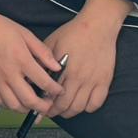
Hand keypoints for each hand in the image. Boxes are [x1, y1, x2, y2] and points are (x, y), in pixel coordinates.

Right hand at [0, 0, 62, 114]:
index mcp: (21, 59)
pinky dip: (9, 105)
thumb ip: (42, 52)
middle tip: (49, 104)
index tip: (59, 90)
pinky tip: (16, 100)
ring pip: (13, 105)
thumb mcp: (26, 34)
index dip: (55, 90)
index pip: (43, 82)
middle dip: (43, 106)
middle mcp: (9, 73)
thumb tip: (56, 66)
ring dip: (26, 109)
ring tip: (33, 104)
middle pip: (29, 100)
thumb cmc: (0, 27)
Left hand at [43, 0, 128, 117]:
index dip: (45, 105)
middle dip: (56, 112)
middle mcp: (80, 77)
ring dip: (70, 112)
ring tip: (63, 110)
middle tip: (50, 112)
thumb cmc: (73, 32)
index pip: (53, 95)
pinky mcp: (105, 81)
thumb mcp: (52, 42)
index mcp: (65, 68)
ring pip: (81, 107)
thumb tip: (32, 75)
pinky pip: (97, 103)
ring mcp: (94, 80)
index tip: (40, 107)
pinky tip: (82, 104)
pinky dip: (88, 108)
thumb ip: (42, 60)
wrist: (98, 25)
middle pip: (66, 105)